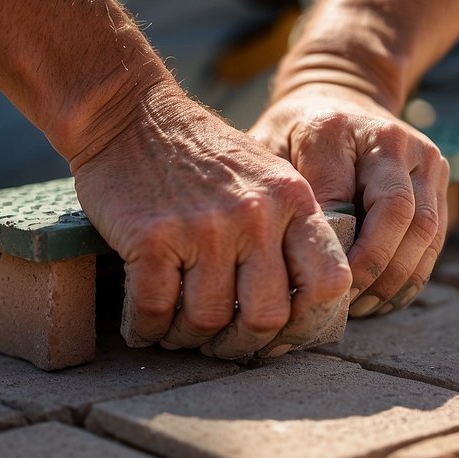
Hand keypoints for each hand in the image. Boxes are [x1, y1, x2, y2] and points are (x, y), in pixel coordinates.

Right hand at [71, 88, 351, 358]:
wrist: (129, 113)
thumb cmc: (199, 155)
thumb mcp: (265, 176)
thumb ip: (288, 231)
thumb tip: (297, 312)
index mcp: (293, 200)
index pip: (329, 282)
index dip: (308, 323)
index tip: (281, 332)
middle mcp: (256, 215)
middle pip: (265, 318)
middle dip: (241, 345)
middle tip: (220, 342)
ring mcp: (204, 228)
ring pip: (208, 321)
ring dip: (188, 338)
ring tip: (177, 330)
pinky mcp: (153, 238)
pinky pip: (155, 310)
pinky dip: (147, 328)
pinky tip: (144, 324)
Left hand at [249, 83, 449, 316]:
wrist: (341, 96)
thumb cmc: (295, 135)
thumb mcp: (270, 151)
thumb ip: (278, 193)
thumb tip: (283, 257)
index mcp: (336, 128)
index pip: (340, 197)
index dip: (332, 248)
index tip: (310, 284)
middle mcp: (391, 138)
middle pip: (398, 214)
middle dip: (372, 268)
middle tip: (342, 305)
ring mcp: (424, 157)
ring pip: (425, 231)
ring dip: (395, 279)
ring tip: (362, 308)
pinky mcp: (441, 179)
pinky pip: (435, 239)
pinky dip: (411, 275)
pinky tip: (381, 298)